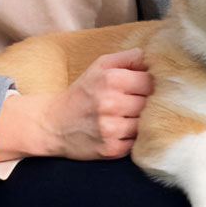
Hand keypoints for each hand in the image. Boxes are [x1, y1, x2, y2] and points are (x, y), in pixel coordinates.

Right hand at [0, 48, 152, 161]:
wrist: (53, 124)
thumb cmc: (82, 92)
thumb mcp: (100, 66)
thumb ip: (128, 57)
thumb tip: (152, 60)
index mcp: (111, 79)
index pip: (150, 81)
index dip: (145, 84)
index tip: (136, 87)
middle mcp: (111, 104)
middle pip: (150, 103)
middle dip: (143, 102)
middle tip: (129, 102)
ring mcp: (111, 128)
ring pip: (145, 123)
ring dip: (138, 120)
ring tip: (123, 116)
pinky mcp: (111, 149)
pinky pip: (137, 141)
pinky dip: (131, 136)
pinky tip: (118, 130)